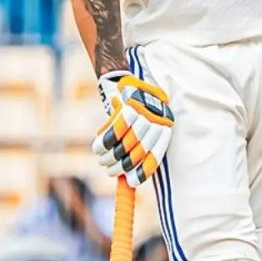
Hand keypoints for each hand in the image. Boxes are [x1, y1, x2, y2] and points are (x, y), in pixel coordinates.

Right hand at [92, 70, 173, 186]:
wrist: (122, 78)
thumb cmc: (131, 108)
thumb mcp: (141, 125)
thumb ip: (137, 147)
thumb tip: (128, 178)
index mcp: (165, 126)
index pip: (155, 154)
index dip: (143, 171)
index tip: (132, 182)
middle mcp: (156, 119)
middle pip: (138, 151)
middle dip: (122, 165)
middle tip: (111, 171)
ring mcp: (143, 112)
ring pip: (125, 144)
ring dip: (110, 156)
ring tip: (103, 161)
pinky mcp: (127, 106)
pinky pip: (113, 131)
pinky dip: (103, 142)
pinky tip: (97, 148)